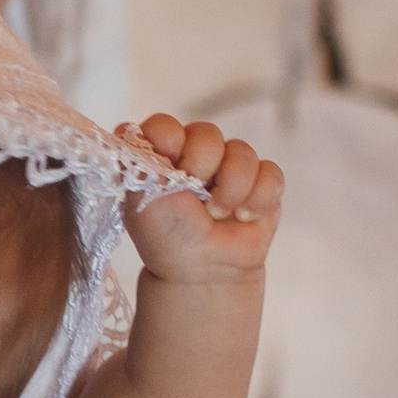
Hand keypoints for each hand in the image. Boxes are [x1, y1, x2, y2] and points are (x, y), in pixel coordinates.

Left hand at [124, 114, 282, 284]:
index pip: (165, 125)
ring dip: (230, 190)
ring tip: (217, 215)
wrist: (203, 272)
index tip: (169, 169)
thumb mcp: (140, 198)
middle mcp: (195, 153)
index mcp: (162, 154)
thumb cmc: (168, 238)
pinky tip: (243, 217)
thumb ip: (136, 160)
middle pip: (207, 132)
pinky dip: (257, 200)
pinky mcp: (261, 182)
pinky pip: (270, 173)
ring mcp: (230, 165)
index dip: (169, 143)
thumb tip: (128, 128)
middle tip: (195, 199)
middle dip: (202, 168)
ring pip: (243, 152)